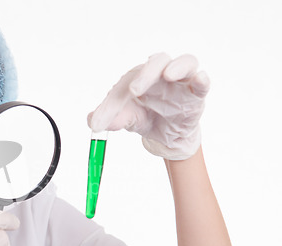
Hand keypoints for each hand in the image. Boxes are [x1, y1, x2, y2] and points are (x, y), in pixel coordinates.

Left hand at [87, 53, 209, 159]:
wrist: (165, 136)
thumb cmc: (144, 117)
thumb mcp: (126, 119)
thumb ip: (111, 119)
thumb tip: (91, 122)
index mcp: (140, 77)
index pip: (129, 79)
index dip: (115, 100)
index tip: (102, 119)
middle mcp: (161, 74)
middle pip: (158, 61)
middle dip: (147, 73)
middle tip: (134, 89)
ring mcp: (182, 82)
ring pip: (186, 62)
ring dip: (178, 66)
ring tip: (169, 75)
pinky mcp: (196, 95)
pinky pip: (202, 82)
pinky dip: (202, 80)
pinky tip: (199, 80)